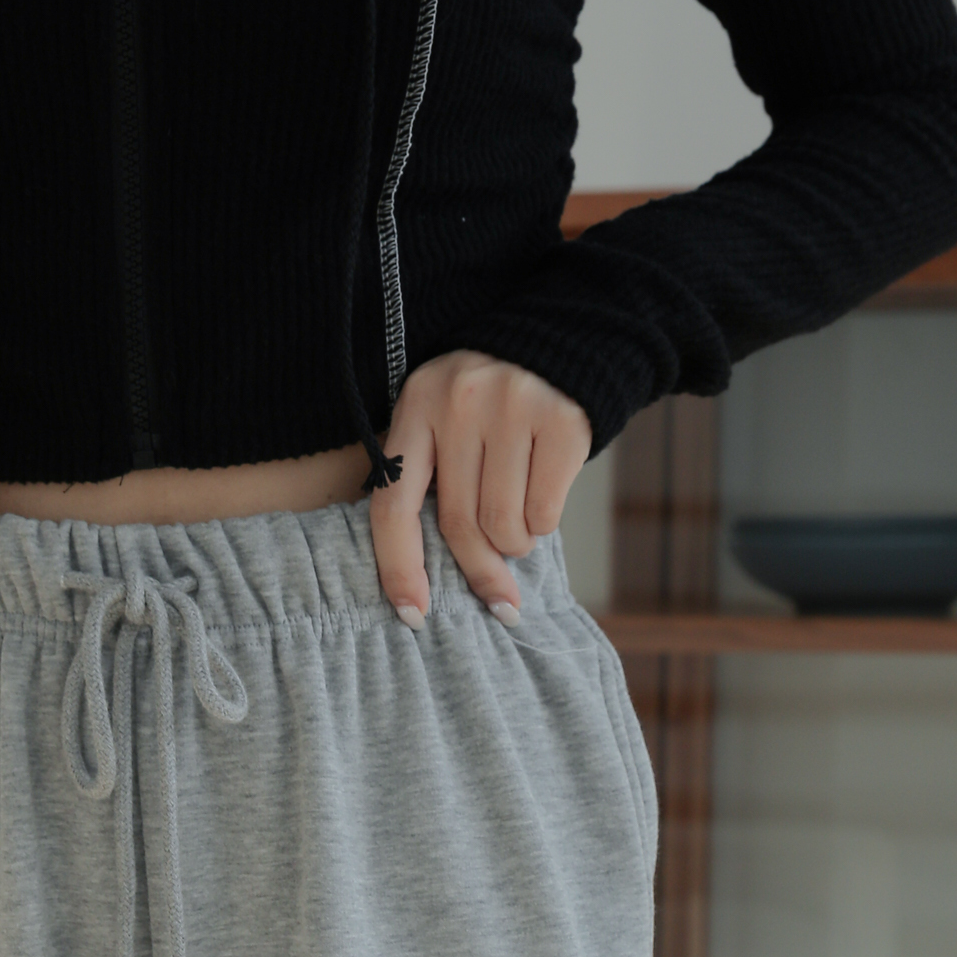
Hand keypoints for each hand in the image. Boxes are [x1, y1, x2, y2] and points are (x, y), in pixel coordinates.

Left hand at [368, 351, 591, 624]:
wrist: (562, 341)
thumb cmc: (492, 403)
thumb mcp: (445, 418)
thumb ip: (430, 475)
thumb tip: (423, 581)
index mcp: (417, 403)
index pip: (393, 503)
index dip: (399, 568)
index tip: (413, 615)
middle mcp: (460, 401)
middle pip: (459, 524)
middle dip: (479, 569)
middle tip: (497, 595)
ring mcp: (512, 406)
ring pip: (504, 526)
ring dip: (515, 544)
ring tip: (520, 522)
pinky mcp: (561, 420)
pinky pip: (544, 513)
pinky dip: (544, 523)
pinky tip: (544, 495)